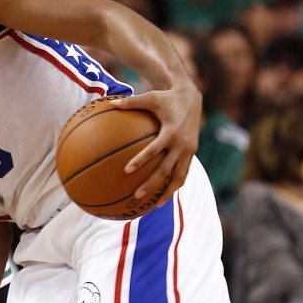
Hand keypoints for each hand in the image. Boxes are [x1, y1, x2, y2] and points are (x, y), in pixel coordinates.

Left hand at [114, 84, 201, 204]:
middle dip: (152, 184)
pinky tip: (165, 196)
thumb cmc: (166, 97)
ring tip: (155, 206)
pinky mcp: (192, 153)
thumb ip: (131, 103)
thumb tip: (110, 104)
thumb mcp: (150, 97)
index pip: (155, 149)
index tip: (127, 170)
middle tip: (136, 195)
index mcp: (172, 131)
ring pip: (179, 176)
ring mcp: (189, 150)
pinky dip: (175, 184)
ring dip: (167, 192)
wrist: (192, 97)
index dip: (141, 160)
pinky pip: (184, 173)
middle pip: (167, 169)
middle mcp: (182, 143)